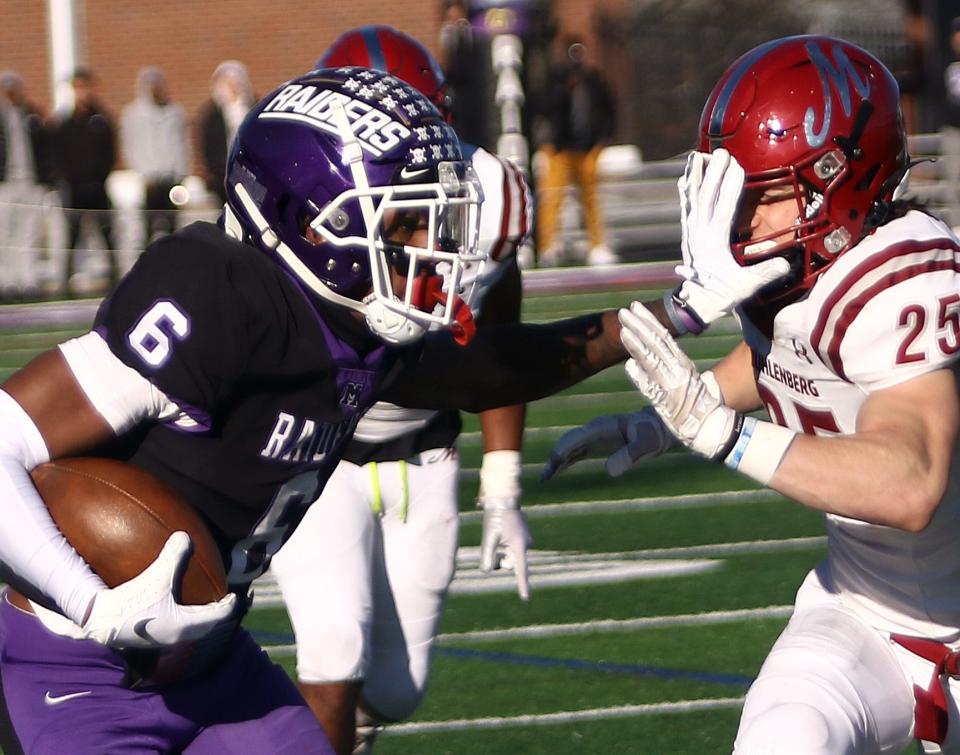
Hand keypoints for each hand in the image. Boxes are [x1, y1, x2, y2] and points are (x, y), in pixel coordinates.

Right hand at [81, 531, 236, 648]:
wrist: (99, 624)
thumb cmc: (131, 603)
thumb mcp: (157, 576)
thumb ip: (174, 556)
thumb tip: (185, 535)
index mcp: (186, 626)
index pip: (218, 616)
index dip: (229, 606)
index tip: (235, 596)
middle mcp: (179, 637)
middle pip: (208, 627)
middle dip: (219, 614)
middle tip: (225, 601)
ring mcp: (165, 640)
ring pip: (193, 630)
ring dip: (202, 618)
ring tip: (206, 605)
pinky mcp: (152, 639)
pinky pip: (178, 628)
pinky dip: (186, 618)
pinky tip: (177, 607)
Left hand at [479, 503, 531, 600]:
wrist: (503, 498)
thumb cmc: (496, 518)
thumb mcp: (489, 538)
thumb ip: (487, 556)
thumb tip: (485, 571)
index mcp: (519, 547)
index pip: (521, 571)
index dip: (522, 585)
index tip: (526, 598)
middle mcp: (525, 545)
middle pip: (510, 562)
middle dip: (500, 558)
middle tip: (493, 542)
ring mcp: (524, 540)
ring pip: (509, 554)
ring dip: (501, 550)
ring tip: (496, 534)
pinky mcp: (521, 535)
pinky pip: (510, 547)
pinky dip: (503, 544)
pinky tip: (500, 530)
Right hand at [542, 407, 672, 479]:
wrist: (656, 429)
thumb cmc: (652, 434)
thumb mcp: (645, 445)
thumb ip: (629, 456)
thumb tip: (608, 471)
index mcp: (602, 427)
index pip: (578, 437)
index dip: (564, 449)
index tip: (553, 463)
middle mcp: (593, 429)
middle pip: (568, 442)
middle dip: (555, 457)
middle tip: (545, 477)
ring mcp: (592, 437)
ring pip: (568, 448)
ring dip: (556, 462)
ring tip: (545, 479)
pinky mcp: (594, 445)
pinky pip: (575, 454)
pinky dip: (564, 462)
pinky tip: (555, 473)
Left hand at [618, 302, 738, 458]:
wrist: (710, 425)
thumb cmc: (693, 402)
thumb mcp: (680, 378)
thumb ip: (660, 368)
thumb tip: (632, 362)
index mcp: (681, 362)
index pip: (663, 337)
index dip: (648, 321)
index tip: (635, 307)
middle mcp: (678, 370)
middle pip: (657, 343)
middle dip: (639, 325)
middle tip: (623, 312)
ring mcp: (673, 385)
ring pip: (653, 360)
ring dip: (637, 345)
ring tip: (623, 330)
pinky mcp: (668, 402)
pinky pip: (652, 388)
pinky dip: (641, 377)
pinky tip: (629, 365)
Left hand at [672, 149, 789, 326]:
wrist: (695, 305)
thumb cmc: (721, 296)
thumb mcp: (745, 287)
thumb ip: (765, 274)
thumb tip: (787, 264)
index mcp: (714, 242)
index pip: (724, 208)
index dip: (730, 187)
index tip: (737, 166)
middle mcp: (699, 233)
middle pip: (707, 197)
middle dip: (714, 173)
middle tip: (722, 152)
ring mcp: (691, 232)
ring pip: (693, 199)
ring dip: (695, 177)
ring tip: (696, 155)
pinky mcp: (687, 234)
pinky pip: (686, 207)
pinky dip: (686, 191)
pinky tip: (684, 178)